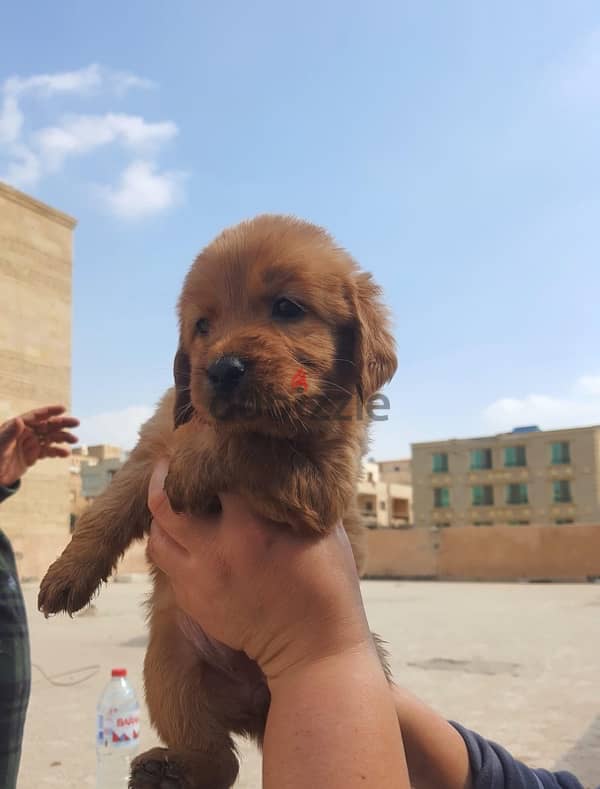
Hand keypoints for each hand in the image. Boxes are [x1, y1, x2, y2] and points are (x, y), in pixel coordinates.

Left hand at [0, 405, 78, 485]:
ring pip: (50, 438)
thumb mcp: (1, 446)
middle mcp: (26, 433)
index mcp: (17, 427)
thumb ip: (10, 433)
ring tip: (74, 440)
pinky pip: (48, 452)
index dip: (49, 411)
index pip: (36, 416)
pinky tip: (66, 453)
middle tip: (76, 423)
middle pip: (47, 425)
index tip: (63, 409)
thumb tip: (19, 420)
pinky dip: (58, 452)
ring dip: (63, 437)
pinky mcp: (33, 456)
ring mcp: (31, 444)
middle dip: (62, 423)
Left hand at [147, 460, 372, 681]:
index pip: (215, 469)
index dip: (210, 446)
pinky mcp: (190, 601)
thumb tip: (280, 455)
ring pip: (155, 532)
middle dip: (166, 472)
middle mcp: (215, 550)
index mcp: (251, 526)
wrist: (312, 650)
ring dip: (164, 510)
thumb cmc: (328, 582)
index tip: (210, 431)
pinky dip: (171, 540)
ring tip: (178, 496)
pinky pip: (165, 561)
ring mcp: (197, 579)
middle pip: (164, 498)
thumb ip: (293, 492)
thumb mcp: (322, 527)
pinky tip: (189, 533)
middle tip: (175, 459)